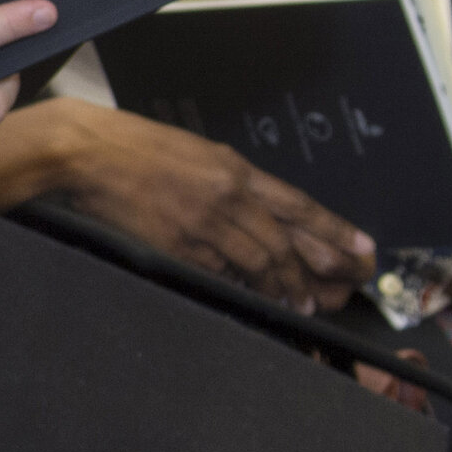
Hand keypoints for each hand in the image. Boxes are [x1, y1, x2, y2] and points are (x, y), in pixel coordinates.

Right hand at [0, 96, 376, 307]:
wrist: (88, 154)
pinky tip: (256, 298)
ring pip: (259, 264)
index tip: (362, 250)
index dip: (335, 232)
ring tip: (303, 303)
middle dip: (318, 269)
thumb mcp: (199, 153)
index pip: (299, 206)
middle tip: (341, 290)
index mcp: (235, 169)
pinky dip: (242, 288)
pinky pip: (220, 274)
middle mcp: (227, 197)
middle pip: (285, 242)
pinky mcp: (175, 247)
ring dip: (285, 287)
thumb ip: (233, 181)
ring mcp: (202, 225)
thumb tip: (264, 212)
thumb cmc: (140, 149)